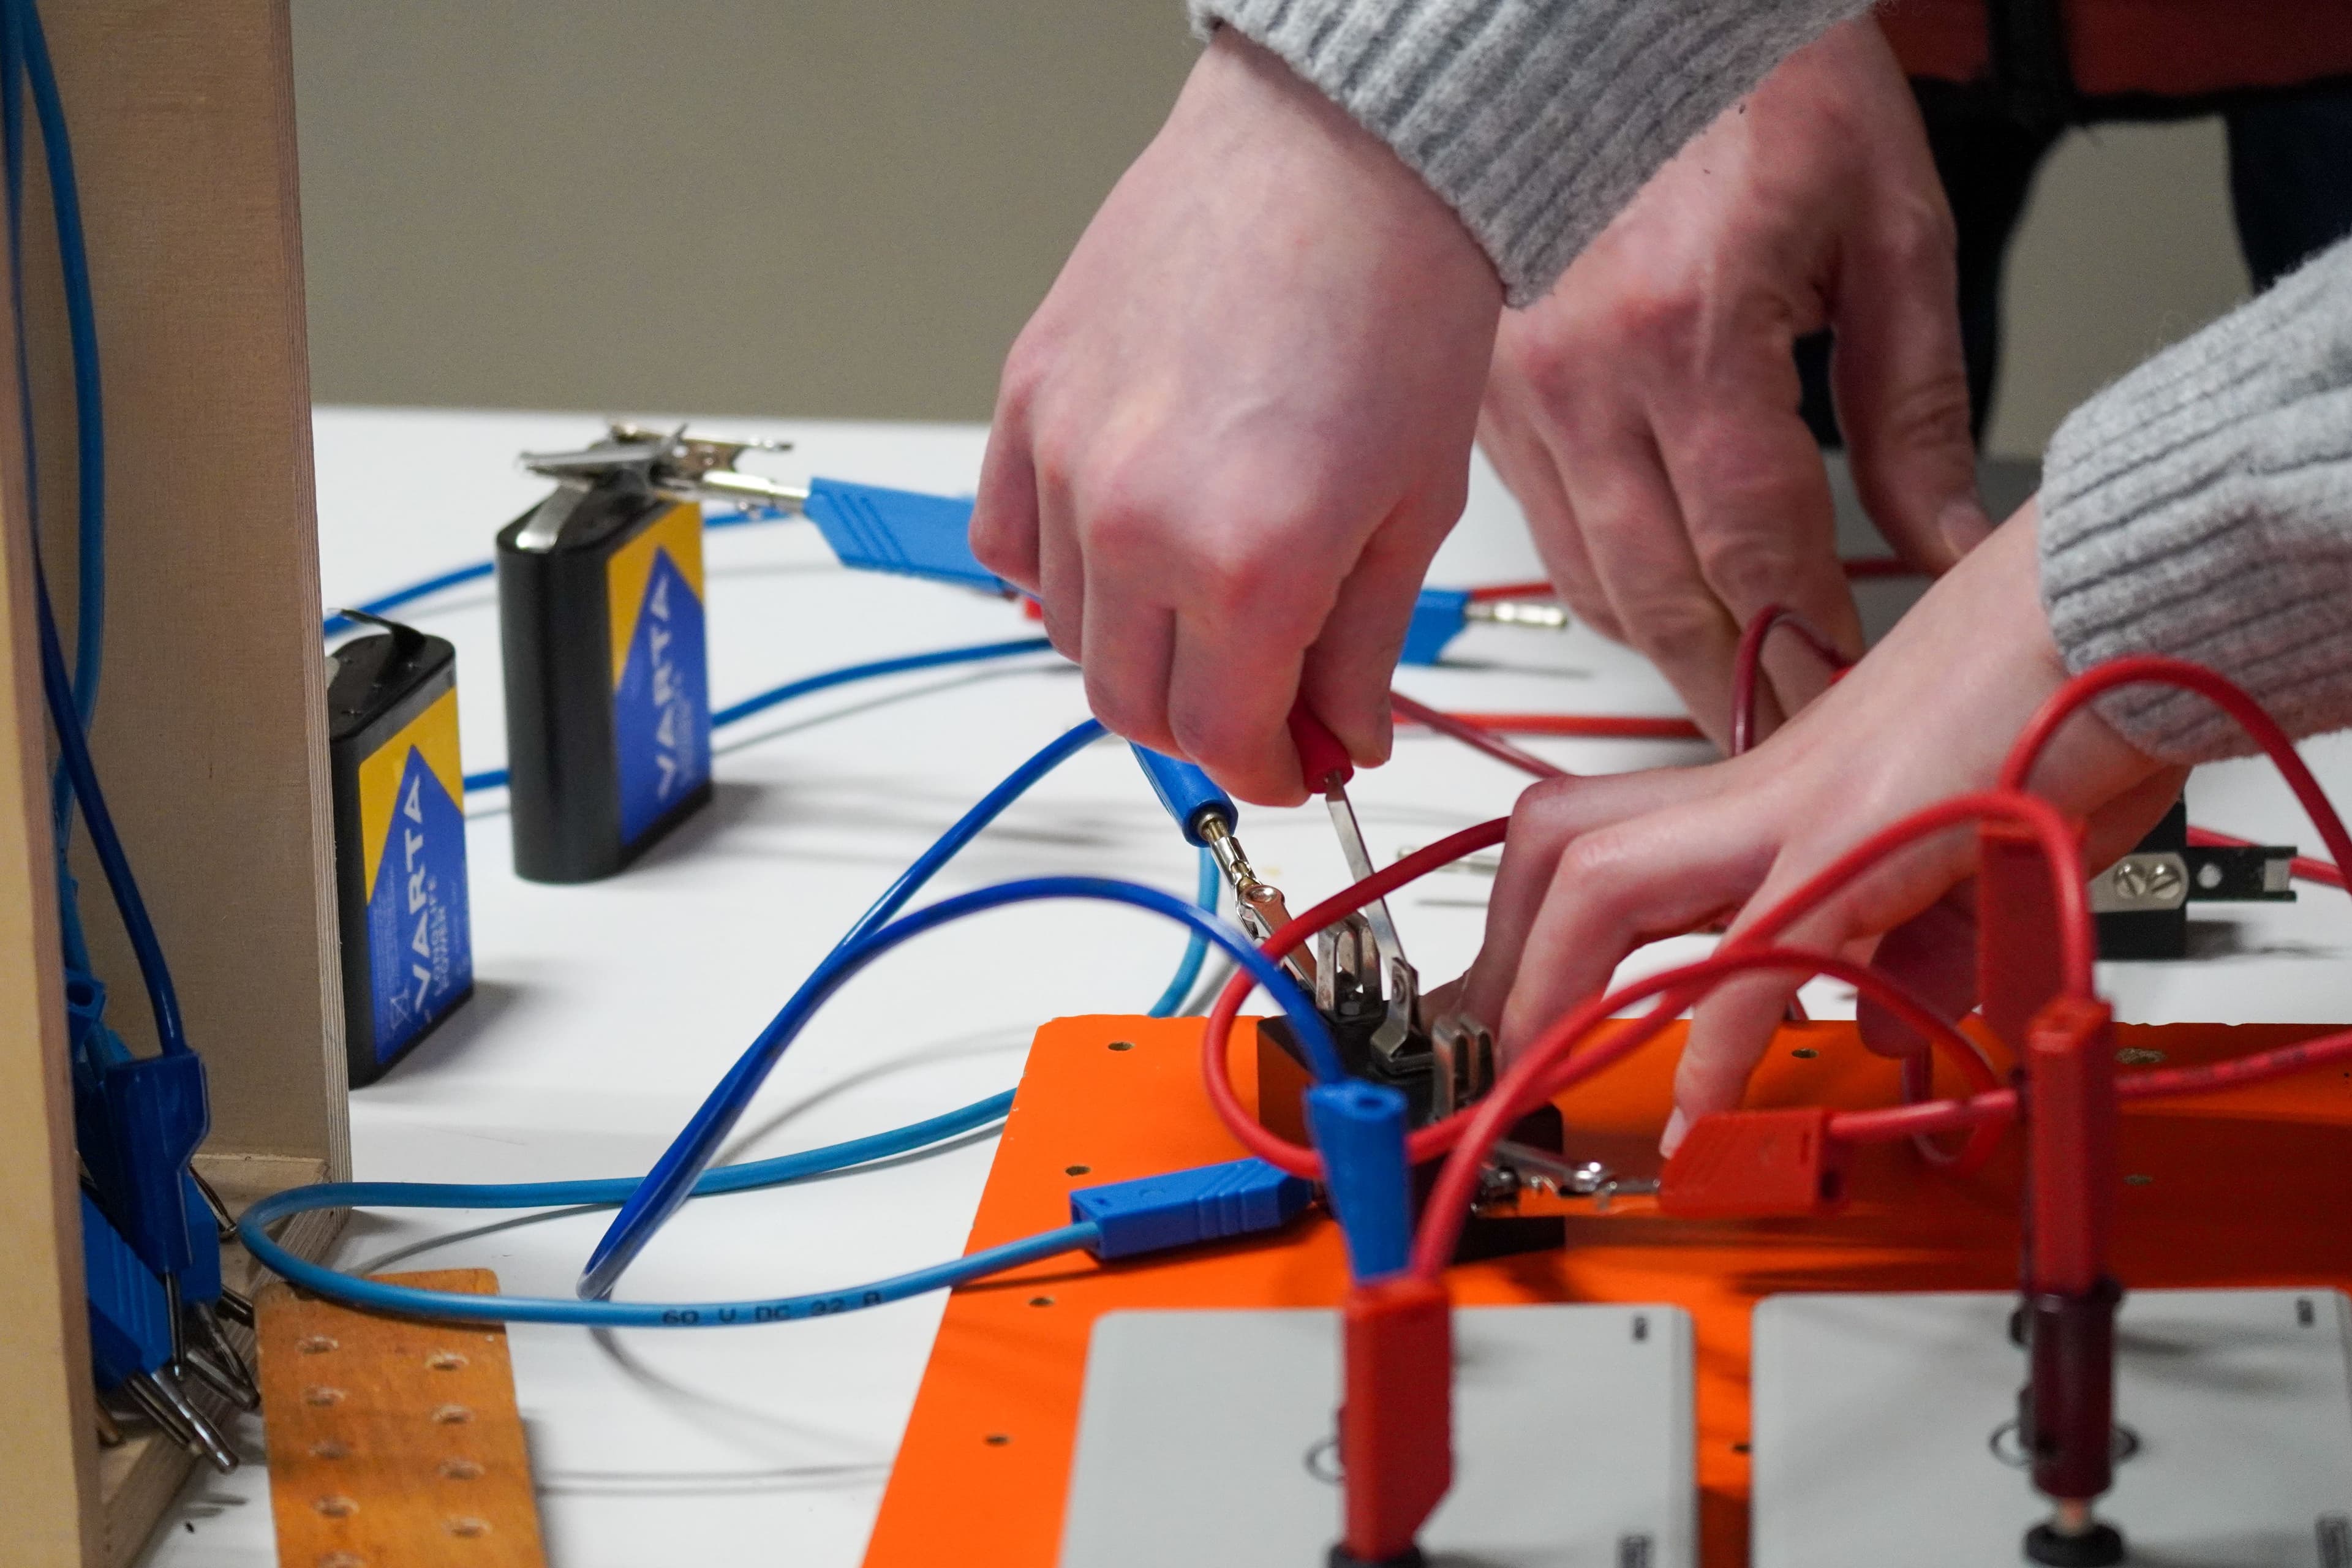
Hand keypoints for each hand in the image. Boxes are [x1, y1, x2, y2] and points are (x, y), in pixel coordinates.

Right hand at [970, 29, 1502, 804]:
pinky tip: (1123, 548)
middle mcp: (1135, 522)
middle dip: (1205, 727)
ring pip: (1066, 632)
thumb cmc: (1396, 304)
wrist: (1341, 157)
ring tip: (1207, 602)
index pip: (1221, 742)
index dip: (1269, 775)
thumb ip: (1364, 653)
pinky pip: (1006, 542)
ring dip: (1137, 649)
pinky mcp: (1028, 398)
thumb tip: (1343, 738)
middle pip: (1132, 706)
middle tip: (1265, 702)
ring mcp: (1065, 459)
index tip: (1298, 767)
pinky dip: (1056, 574)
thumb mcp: (1414, 513)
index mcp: (1248, 564)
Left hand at [1456, 501, 2183, 1149]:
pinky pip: (1766, 950)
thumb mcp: (1953, 860)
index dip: (1528, 934)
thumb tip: (1889, 1020)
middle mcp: (1758, 790)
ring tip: (1540, 1082)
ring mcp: (1801, 806)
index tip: (1501, 1018)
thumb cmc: (2046, 709)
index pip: (1594, 849)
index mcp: (1764, 792)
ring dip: (1555, 993)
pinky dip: (1718, 1040)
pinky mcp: (1869, 837)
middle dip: (1500, 960)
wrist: (2119, 608)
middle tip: (1486, 1056)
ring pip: (1605, 883)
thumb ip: (1907, 943)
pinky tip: (1699, 1111)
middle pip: (1555, 849)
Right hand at [1478, 17, 1986, 746]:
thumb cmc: (1752, 74)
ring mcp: (1515, 388)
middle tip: (1791, 740)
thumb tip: (1940, 539)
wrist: (1609, 10)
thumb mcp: (1885, 222)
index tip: (1847, 699)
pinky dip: (1607, 585)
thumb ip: (1915, 403)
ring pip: (1591, 583)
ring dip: (1668, 650)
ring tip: (1736, 689)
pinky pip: (1545, 534)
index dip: (1811, 648)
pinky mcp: (1483, 391)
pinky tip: (1659, 604)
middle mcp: (1579, 373)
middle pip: (1663, 597)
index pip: (1758, 553)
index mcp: (1688, 330)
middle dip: (1736, 686)